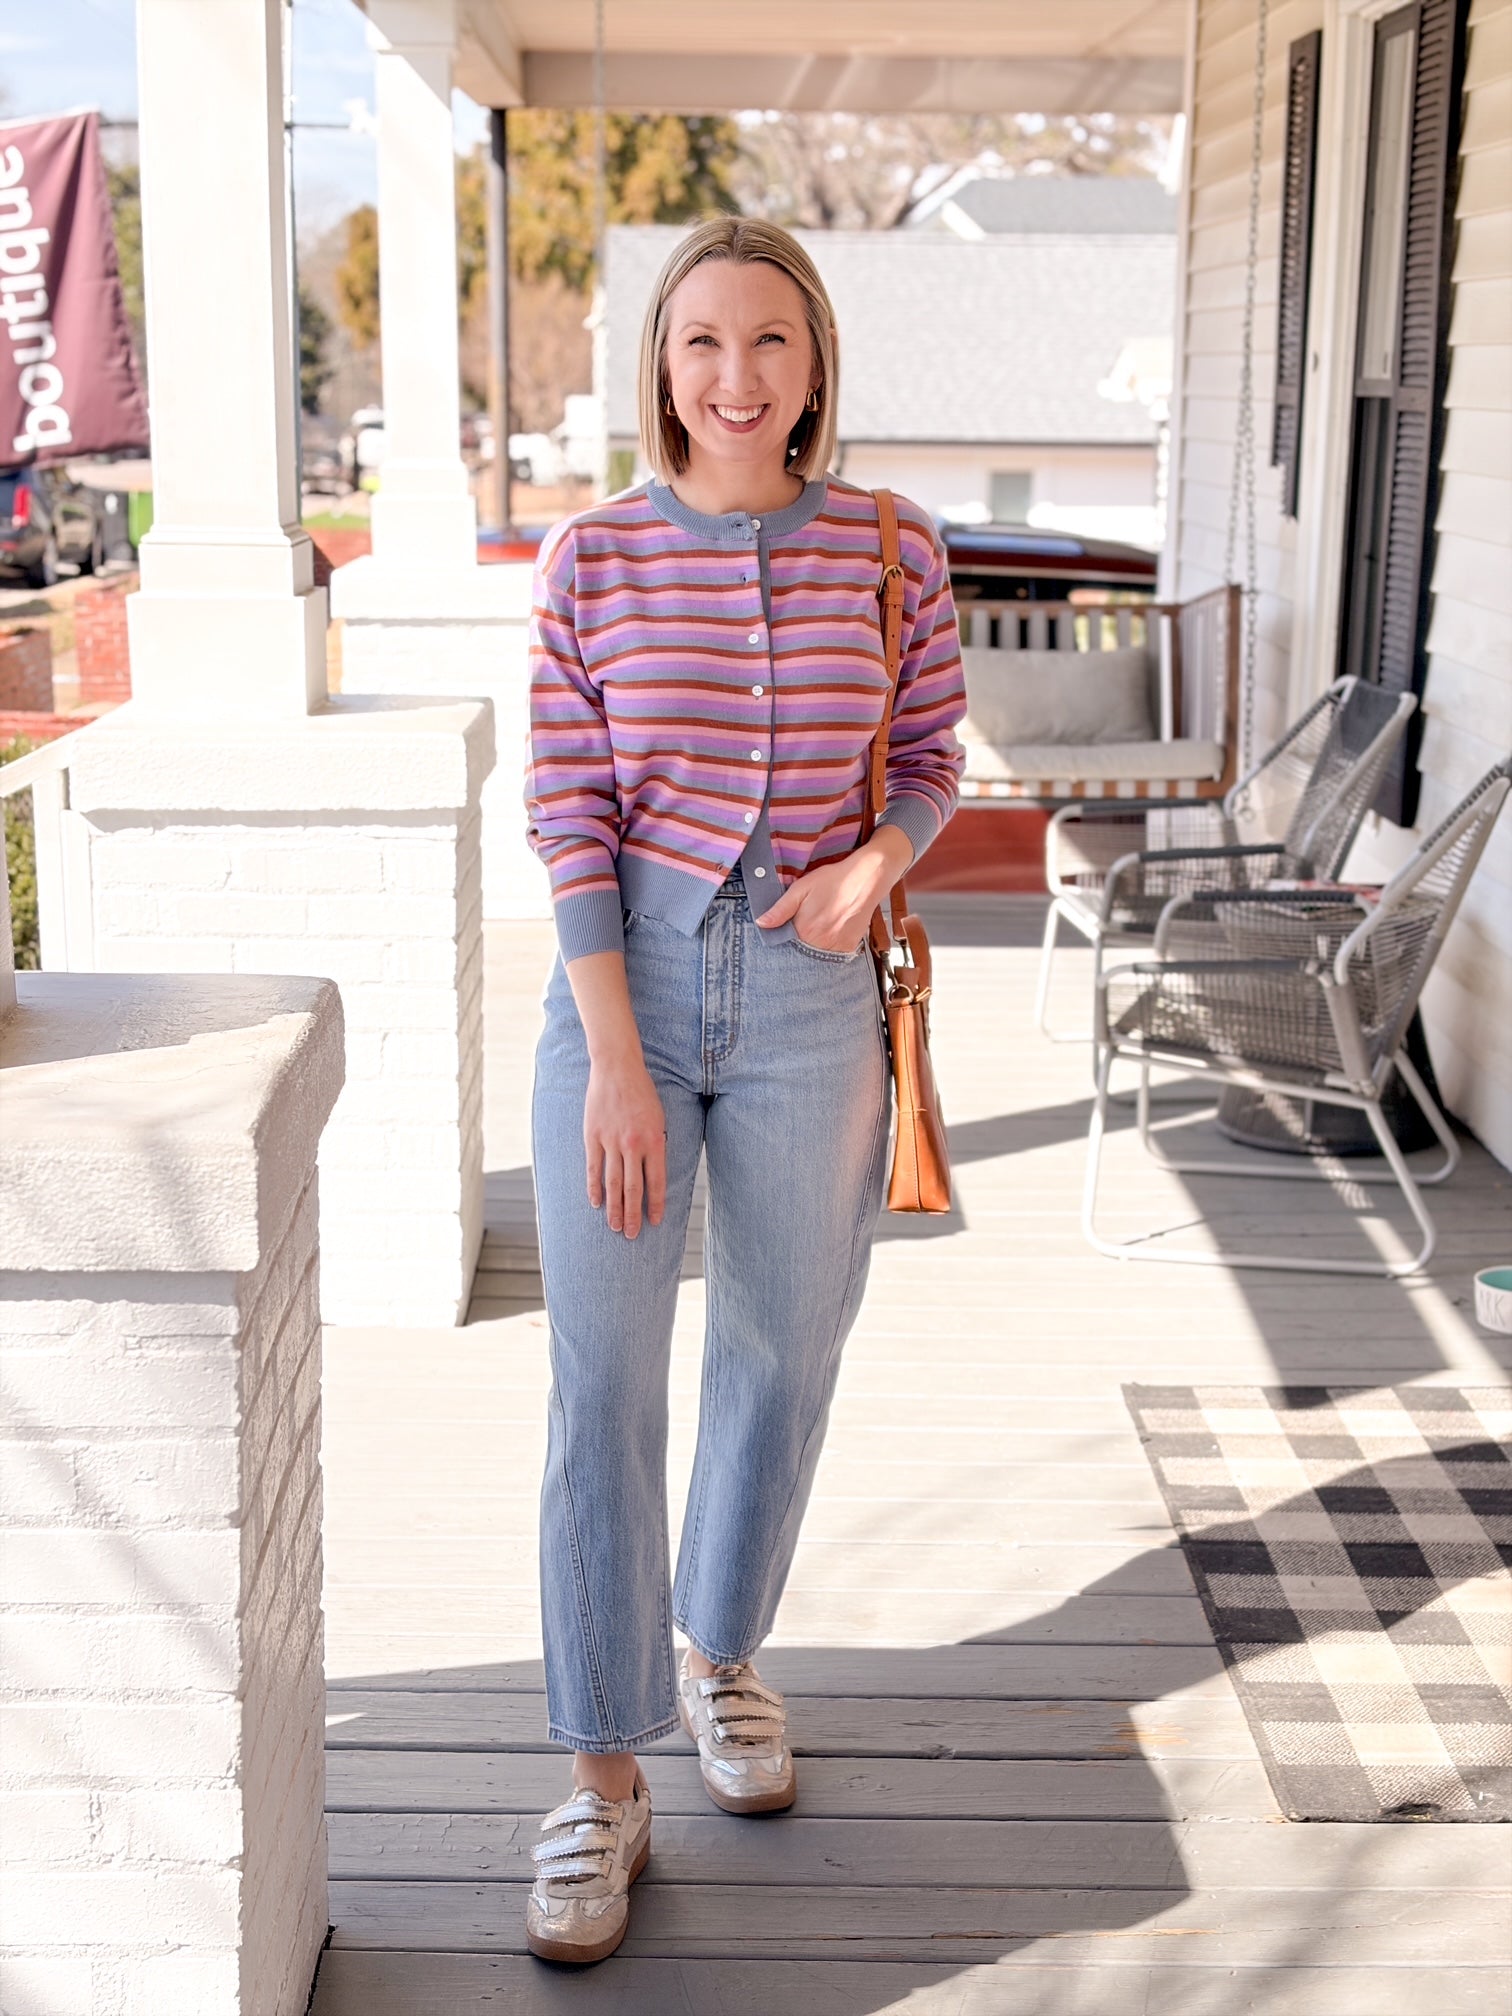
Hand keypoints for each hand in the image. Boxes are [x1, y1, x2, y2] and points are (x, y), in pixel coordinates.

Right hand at [583, 1055, 665, 1238]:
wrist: (617, 1068)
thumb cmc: (642, 1093)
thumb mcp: (659, 1118)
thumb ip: (657, 1144)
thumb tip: (654, 1172)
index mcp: (654, 1140)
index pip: (656, 1181)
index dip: (655, 1204)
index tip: (654, 1222)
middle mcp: (633, 1145)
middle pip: (634, 1188)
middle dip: (633, 1215)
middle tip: (631, 1235)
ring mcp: (611, 1141)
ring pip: (613, 1183)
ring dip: (614, 1208)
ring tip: (615, 1227)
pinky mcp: (593, 1136)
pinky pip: (593, 1168)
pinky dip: (594, 1188)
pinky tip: (596, 1203)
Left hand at [755, 829, 912, 953]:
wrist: (866, 879)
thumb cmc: (832, 880)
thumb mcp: (801, 889)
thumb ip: (780, 909)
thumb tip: (761, 923)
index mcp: (803, 930)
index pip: (785, 946)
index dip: (782, 939)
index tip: (785, 931)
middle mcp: (819, 943)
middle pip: (801, 953)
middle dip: (798, 945)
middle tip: (807, 924)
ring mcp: (836, 947)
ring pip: (817, 954)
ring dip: (813, 946)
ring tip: (819, 926)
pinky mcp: (849, 946)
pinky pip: (834, 954)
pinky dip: (829, 947)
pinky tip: (831, 930)